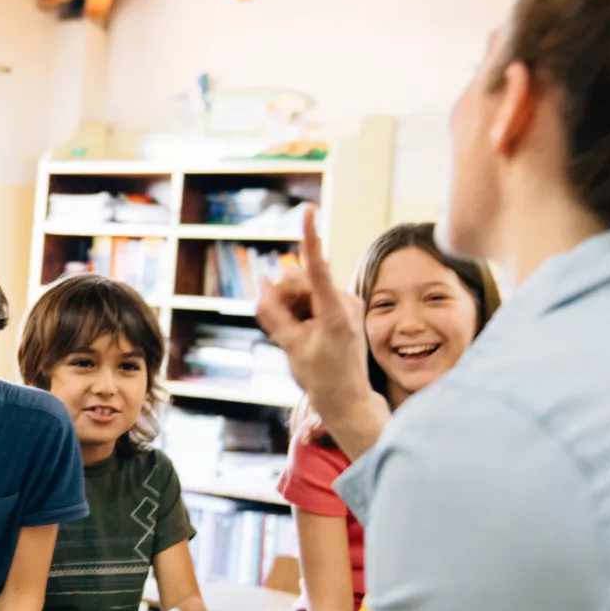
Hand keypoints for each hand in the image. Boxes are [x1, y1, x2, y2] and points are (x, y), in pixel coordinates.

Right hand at [254, 206, 378, 420]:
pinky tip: (305, 332)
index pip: (317, 268)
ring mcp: (347, 303)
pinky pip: (314, 297)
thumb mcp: (290, 346)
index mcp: (335, 313)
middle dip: (285, 296)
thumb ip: (272, 312)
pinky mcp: (344, 307)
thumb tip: (261, 281)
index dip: (310, 238)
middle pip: (300, 279)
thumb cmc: (321, 376)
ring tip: (297, 335)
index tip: (308, 211)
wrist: (347, 398)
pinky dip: (302, 311)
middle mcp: (345, 301)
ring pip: (305, 288)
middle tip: (282, 326)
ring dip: (292, 306)